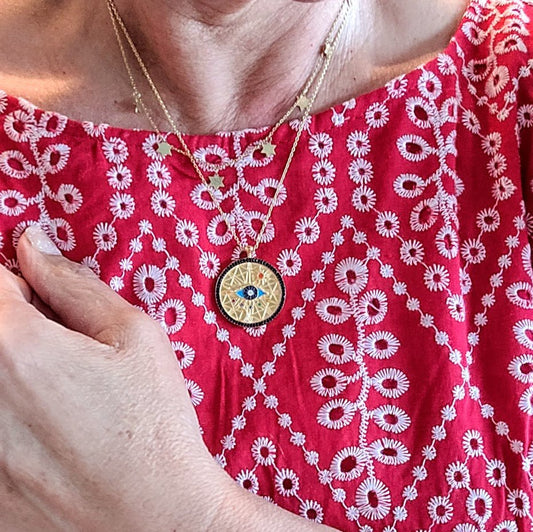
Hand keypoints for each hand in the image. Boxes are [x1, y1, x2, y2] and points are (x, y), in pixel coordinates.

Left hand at [0, 226, 224, 530]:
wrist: (157, 519)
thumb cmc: (154, 424)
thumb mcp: (135, 337)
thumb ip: (74, 285)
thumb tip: (33, 245)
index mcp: (15, 347)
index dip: (18, 279)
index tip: (41, 293)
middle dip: (18, 325)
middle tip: (59, 347)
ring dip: (15, 373)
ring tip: (61, 397)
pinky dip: (17, 417)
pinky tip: (54, 435)